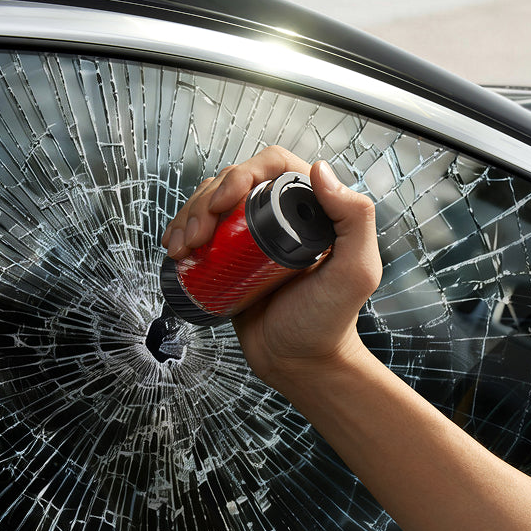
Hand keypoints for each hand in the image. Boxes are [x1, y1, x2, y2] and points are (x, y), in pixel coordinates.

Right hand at [162, 146, 381, 393]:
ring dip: (188, 216)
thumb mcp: (355, 272)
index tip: (223, 202)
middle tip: (197, 236)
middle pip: (233, 183)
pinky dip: (182, 233)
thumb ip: (355, 219)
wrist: (300, 363)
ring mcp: (252, 237)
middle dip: (205, 202)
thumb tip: (319, 169)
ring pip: (212, 204)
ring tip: (181, 248)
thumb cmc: (329, 323)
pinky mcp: (230, 258)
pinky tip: (175, 250)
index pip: (272, 166)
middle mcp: (281, 216)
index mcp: (312, 209)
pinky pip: (202, 232)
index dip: (241, 174)